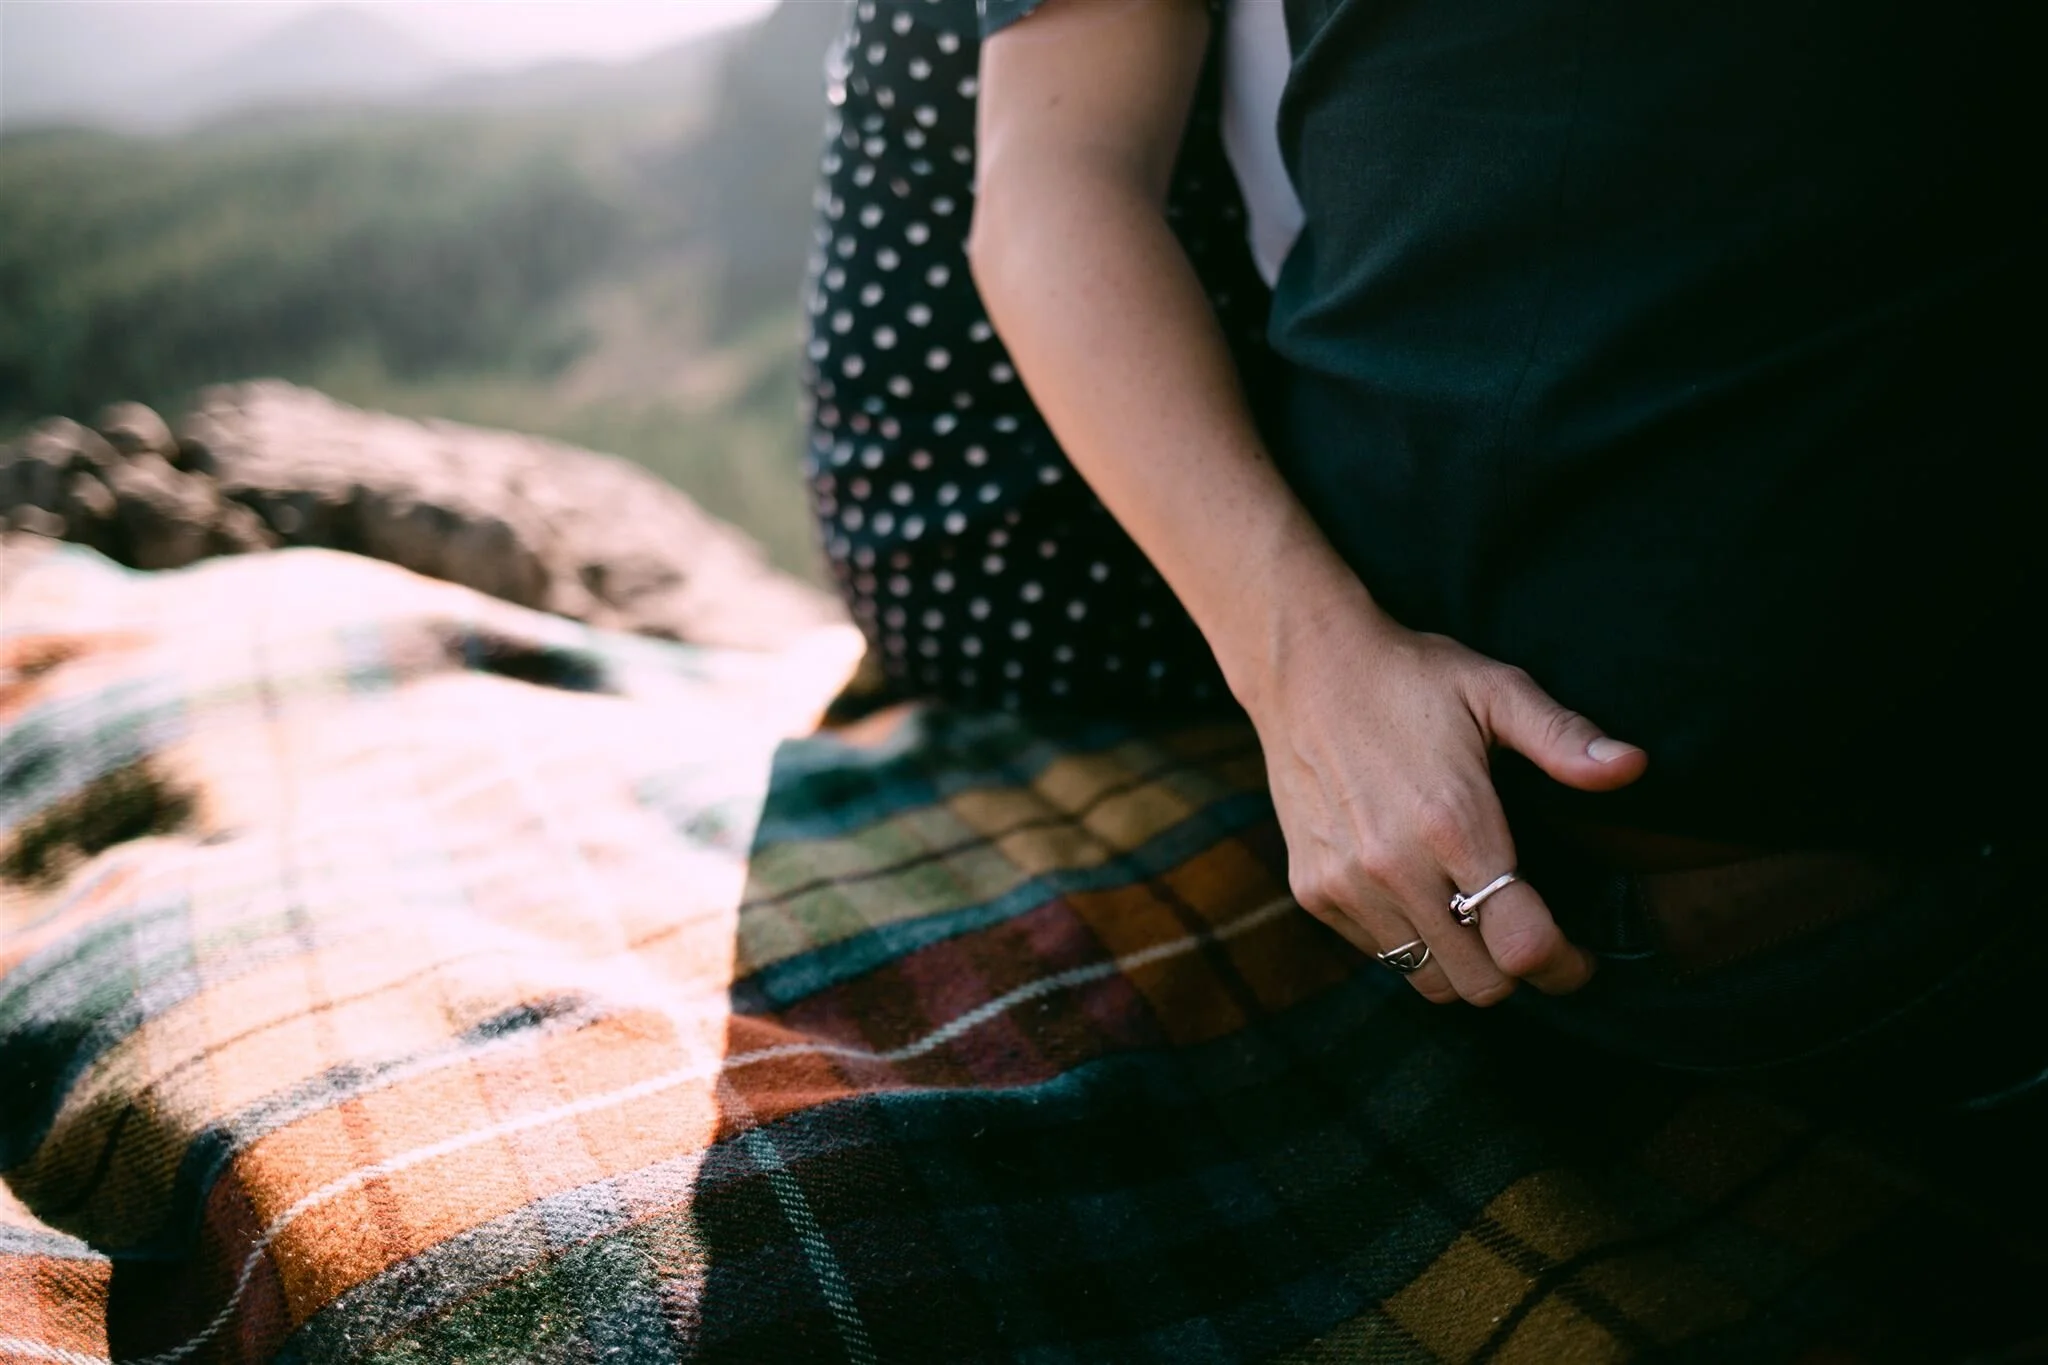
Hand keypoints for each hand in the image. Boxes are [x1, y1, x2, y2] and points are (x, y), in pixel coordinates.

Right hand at [1237, 568, 1647, 1005]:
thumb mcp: (1496, 690)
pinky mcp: (1312, 889)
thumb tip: (1632, 767)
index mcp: (1452, 823)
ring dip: (1463, 962)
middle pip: (1479, 983)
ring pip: (1427, 979)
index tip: (1578, 959)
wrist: (1303, 667)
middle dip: (1518, 970)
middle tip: (1532, 937)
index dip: (1564, 967)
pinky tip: (1422, 893)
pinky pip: (1379, 953)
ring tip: (1476, 919)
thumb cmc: (1409, 677)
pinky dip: (1411, 940)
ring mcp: (1347, 884)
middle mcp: (1394, 866)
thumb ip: (1564, 738)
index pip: (1522, 944)